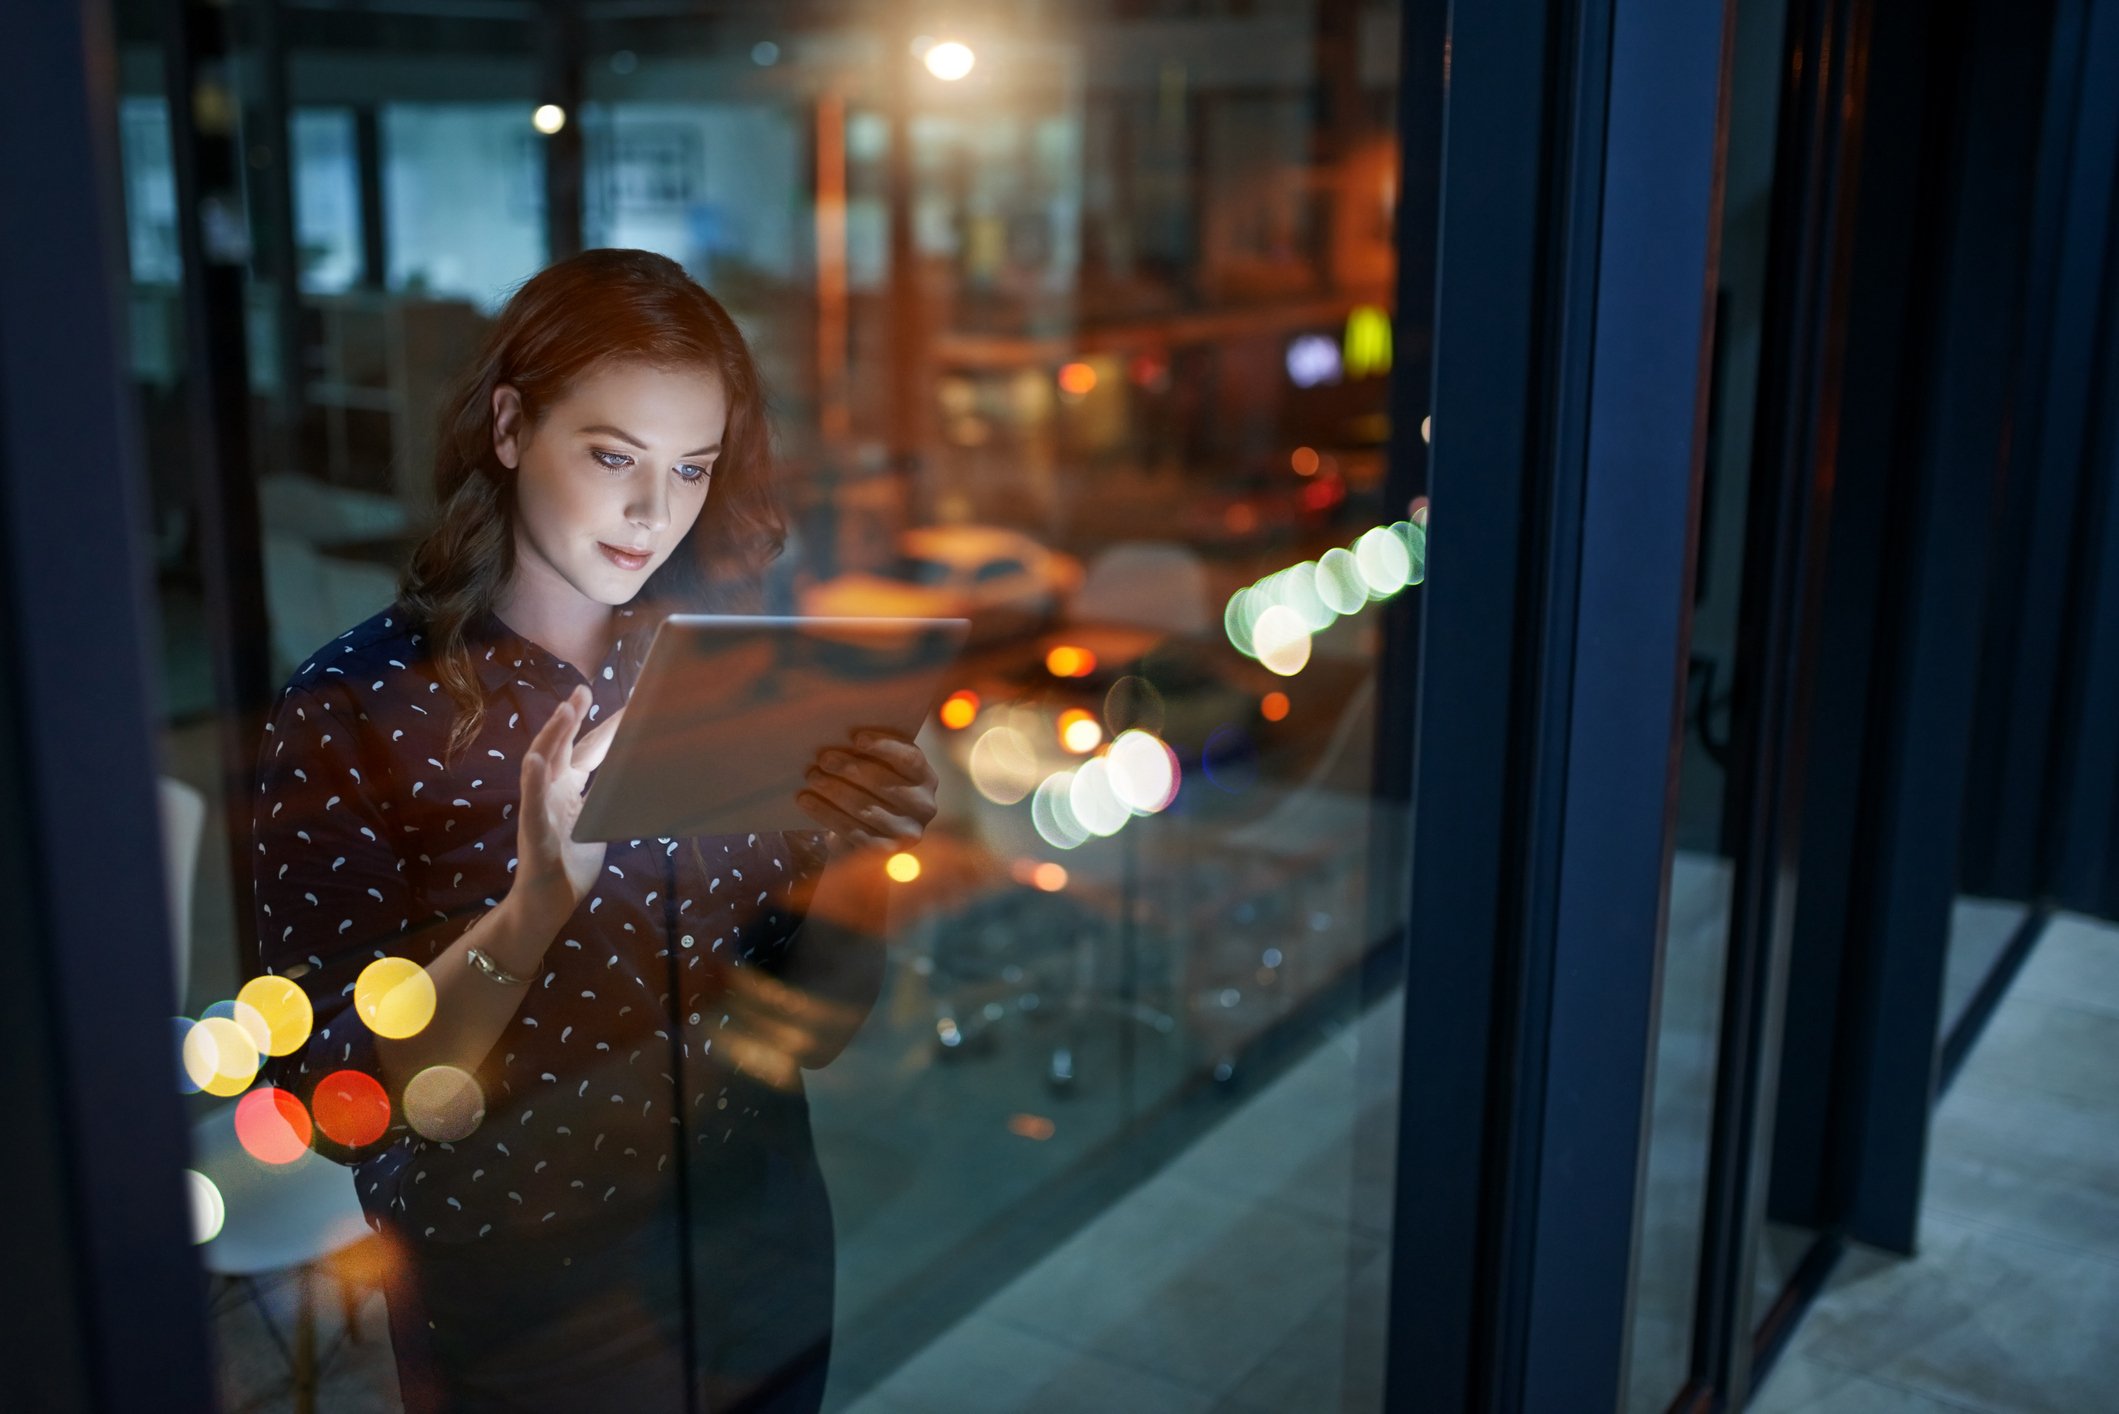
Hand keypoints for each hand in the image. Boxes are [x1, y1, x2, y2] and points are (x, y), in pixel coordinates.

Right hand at [515, 685, 626, 924]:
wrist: (547, 902)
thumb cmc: (570, 864)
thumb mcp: (597, 825)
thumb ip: (607, 801)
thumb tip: (635, 781)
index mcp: (568, 790)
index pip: (588, 751)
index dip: (604, 728)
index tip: (625, 704)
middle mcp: (551, 792)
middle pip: (562, 747)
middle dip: (572, 718)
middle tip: (583, 690)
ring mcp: (540, 808)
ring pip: (542, 765)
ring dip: (552, 736)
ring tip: (564, 711)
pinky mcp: (533, 831)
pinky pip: (531, 803)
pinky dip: (533, 781)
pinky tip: (536, 760)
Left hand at [795, 729, 937, 857]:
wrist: (864, 835)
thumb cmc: (870, 789)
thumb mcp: (878, 768)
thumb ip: (870, 753)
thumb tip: (840, 735)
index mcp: (926, 777)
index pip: (910, 759)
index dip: (884, 747)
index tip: (857, 738)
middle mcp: (925, 806)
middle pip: (885, 784)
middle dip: (851, 769)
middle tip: (823, 759)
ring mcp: (907, 832)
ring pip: (866, 809)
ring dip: (834, 791)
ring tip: (812, 777)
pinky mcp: (885, 852)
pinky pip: (852, 830)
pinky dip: (826, 813)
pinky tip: (806, 800)